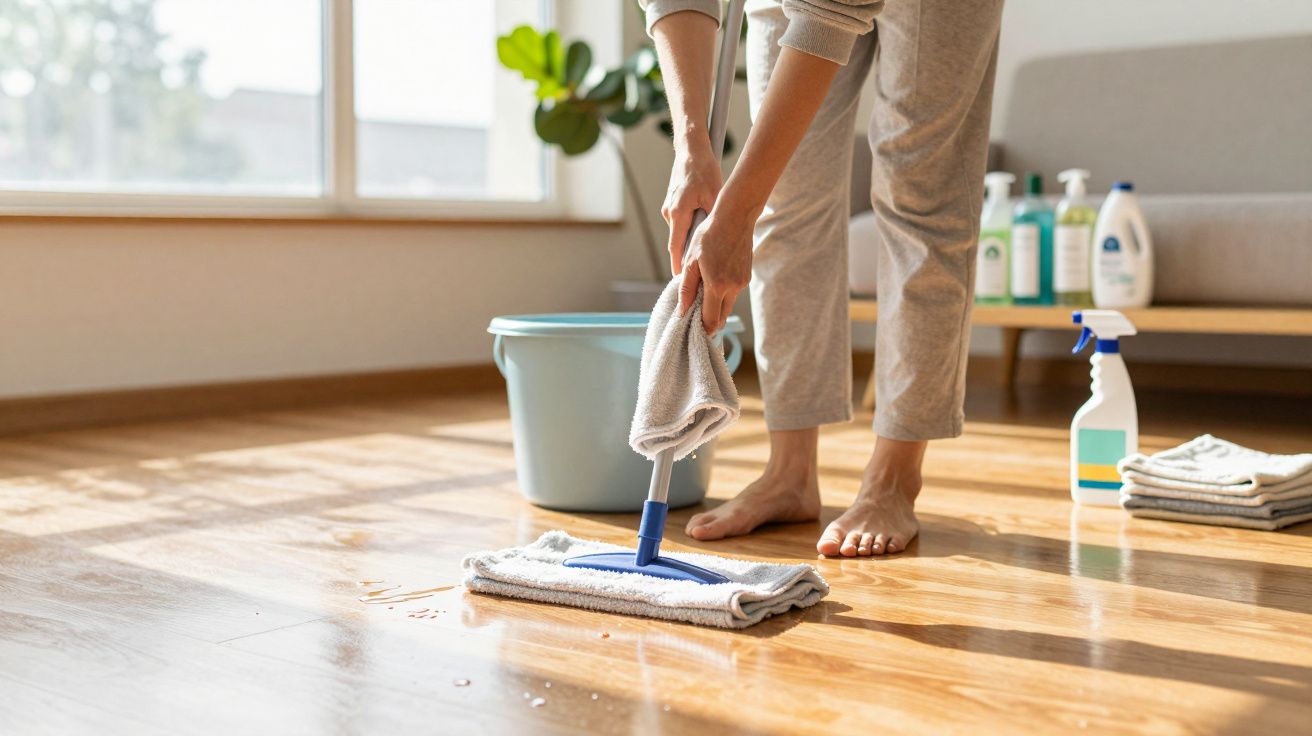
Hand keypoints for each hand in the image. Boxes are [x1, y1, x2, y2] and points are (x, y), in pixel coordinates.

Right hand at [661, 143, 721, 275]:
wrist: (691, 151)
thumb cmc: (704, 171)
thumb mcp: (714, 196)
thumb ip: (713, 219)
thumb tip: (717, 242)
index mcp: (678, 213)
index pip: (676, 247)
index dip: (678, 266)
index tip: (681, 281)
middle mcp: (670, 213)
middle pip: (678, 242)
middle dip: (687, 257)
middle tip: (698, 274)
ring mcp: (669, 208)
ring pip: (681, 231)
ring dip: (692, 240)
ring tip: (707, 251)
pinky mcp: (673, 203)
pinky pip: (681, 222)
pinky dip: (691, 228)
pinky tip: (705, 229)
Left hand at [679, 205, 753, 333]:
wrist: (735, 217)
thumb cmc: (709, 235)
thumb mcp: (691, 260)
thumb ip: (686, 288)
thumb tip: (682, 311)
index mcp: (717, 285)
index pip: (711, 320)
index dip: (702, 328)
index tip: (692, 327)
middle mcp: (733, 287)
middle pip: (721, 317)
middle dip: (709, 320)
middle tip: (695, 314)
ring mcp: (742, 282)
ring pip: (727, 305)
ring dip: (716, 305)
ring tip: (702, 291)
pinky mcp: (747, 276)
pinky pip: (734, 292)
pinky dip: (724, 293)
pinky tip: (715, 279)